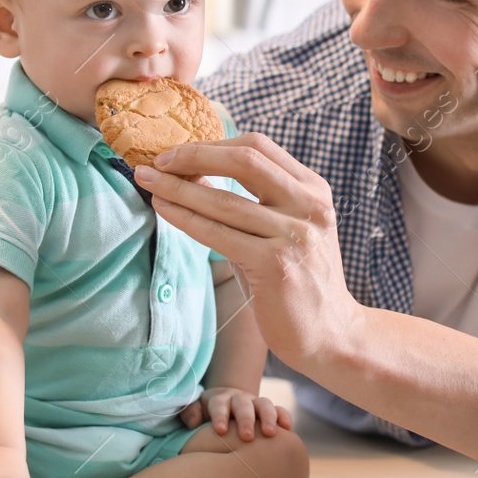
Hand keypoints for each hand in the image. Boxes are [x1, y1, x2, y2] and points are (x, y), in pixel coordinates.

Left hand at [132, 134, 362, 369]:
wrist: (329, 333)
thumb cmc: (298, 280)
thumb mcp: (286, 230)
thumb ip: (252, 202)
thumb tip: (195, 173)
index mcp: (314, 190)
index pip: (259, 147)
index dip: (213, 144)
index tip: (179, 152)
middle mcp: (309, 206)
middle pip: (245, 160)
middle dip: (194, 155)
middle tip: (156, 161)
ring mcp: (295, 235)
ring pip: (225, 200)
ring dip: (178, 187)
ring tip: (148, 183)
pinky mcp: (276, 266)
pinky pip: (218, 234)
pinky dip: (185, 218)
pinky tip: (164, 210)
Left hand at [180, 386, 293, 440]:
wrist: (229, 402)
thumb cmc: (209, 413)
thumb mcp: (197, 409)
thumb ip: (191, 413)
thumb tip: (194, 423)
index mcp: (219, 399)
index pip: (219, 405)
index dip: (220, 416)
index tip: (221, 430)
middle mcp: (239, 398)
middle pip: (243, 405)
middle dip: (246, 420)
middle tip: (247, 436)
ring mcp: (255, 403)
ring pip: (264, 404)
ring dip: (268, 417)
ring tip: (270, 433)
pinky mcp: (269, 410)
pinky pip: (279, 409)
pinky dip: (284, 416)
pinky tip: (287, 427)